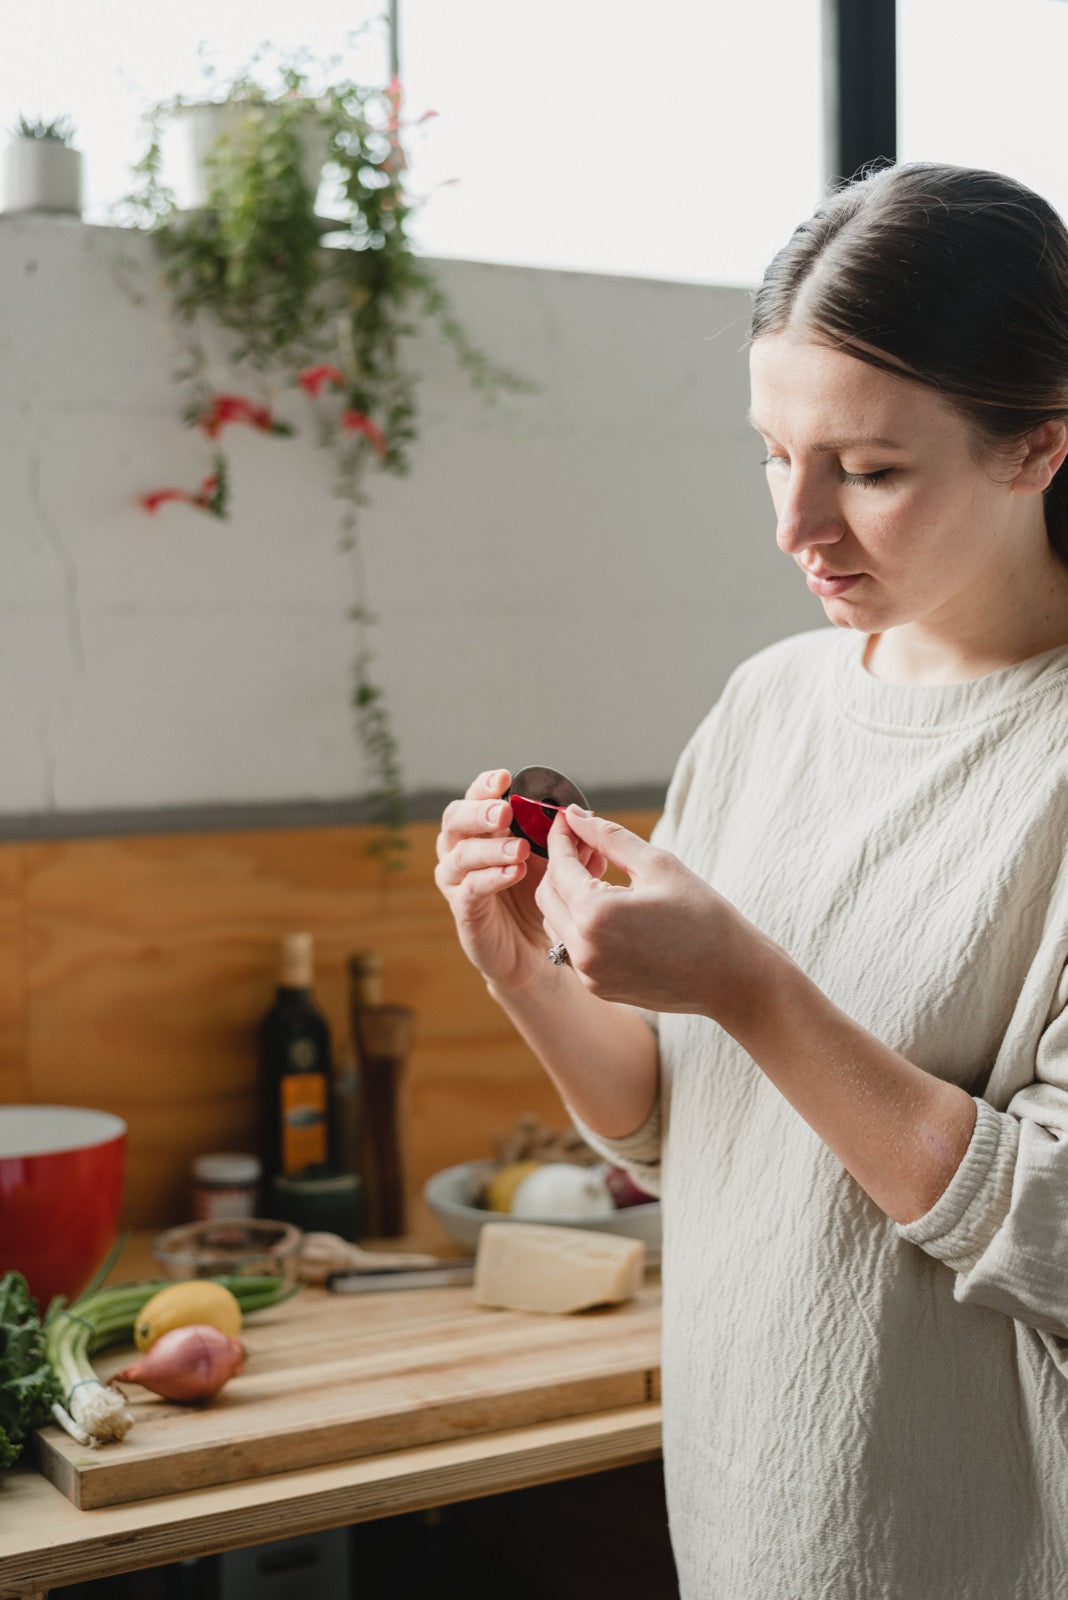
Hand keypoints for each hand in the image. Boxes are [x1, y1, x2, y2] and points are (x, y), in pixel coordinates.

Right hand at [434, 771, 606, 989]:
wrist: (534, 951)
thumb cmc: (541, 898)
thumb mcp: (560, 864)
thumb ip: (572, 842)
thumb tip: (588, 817)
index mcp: (484, 830)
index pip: (476, 798)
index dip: (485, 785)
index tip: (505, 778)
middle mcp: (463, 848)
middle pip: (455, 819)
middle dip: (478, 812)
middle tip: (503, 813)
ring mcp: (459, 879)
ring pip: (461, 855)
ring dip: (490, 849)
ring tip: (520, 850)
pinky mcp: (464, 909)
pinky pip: (470, 889)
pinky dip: (491, 878)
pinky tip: (514, 873)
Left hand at [538, 807, 760, 1018]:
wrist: (733, 977)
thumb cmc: (704, 916)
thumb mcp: (658, 865)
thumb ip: (609, 838)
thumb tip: (576, 816)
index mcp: (597, 915)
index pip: (560, 867)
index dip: (560, 838)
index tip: (567, 818)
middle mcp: (585, 949)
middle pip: (548, 896)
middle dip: (561, 865)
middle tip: (587, 843)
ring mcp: (589, 974)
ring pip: (555, 922)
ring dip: (568, 893)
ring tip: (599, 872)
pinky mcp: (599, 987)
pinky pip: (572, 946)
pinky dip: (579, 921)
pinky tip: (607, 904)